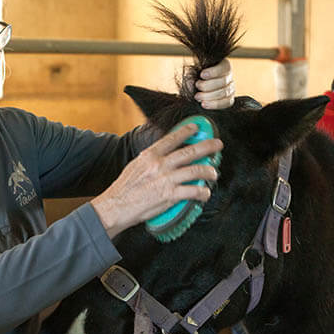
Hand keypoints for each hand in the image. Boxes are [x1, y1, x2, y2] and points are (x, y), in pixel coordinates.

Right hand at [90, 123, 222, 237]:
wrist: (116, 206)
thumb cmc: (124, 189)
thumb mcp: (135, 167)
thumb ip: (150, 161)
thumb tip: (162, 157)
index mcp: (150, 156)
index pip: (171, 139)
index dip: (186, 131)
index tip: (196, 127)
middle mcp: (159, 164)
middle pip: (189, 152)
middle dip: (207, 147)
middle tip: (218, 145)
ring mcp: (166, 179)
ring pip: (195, 170)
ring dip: (209, 171)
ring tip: (214, 173)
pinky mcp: (170, 195)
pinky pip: (193, 191)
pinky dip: (202, 192)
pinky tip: (205, 193)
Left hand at [191, 58, 234, 108]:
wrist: (200, 87)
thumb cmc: (198, 76)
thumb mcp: (195, 72)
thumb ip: (193, 75)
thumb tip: (191, 82)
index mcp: (224, 65)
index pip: (223, 68)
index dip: (213, 72)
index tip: (202, 75)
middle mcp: (229, 77)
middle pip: (223, 82)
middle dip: (208, 85)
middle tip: (197, 86)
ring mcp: (231, 89)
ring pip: (224, 93)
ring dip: (209, 96)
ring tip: (198, 97)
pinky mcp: (229, 99)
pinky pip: (226, 103)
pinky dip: (214, 104)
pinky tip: (204, 104)